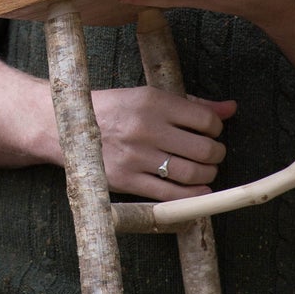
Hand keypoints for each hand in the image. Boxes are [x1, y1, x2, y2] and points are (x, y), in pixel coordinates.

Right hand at [89, 86, 235, 200]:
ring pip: (191, 173)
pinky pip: (170, 195)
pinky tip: (197, 190)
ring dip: (207, 174)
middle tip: (213, 154)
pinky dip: (192, 196)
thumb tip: (231, 108)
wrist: (64, 126)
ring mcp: (135, 156)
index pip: (205, 119)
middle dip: (216, 154)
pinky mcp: (126, 180)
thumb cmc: (112, 110)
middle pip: (203, 149)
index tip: (212, 132)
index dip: (216, 129)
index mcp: (152, 101)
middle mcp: (145, 128)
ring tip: (204, 170)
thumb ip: (192, 104)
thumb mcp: (148, 97)